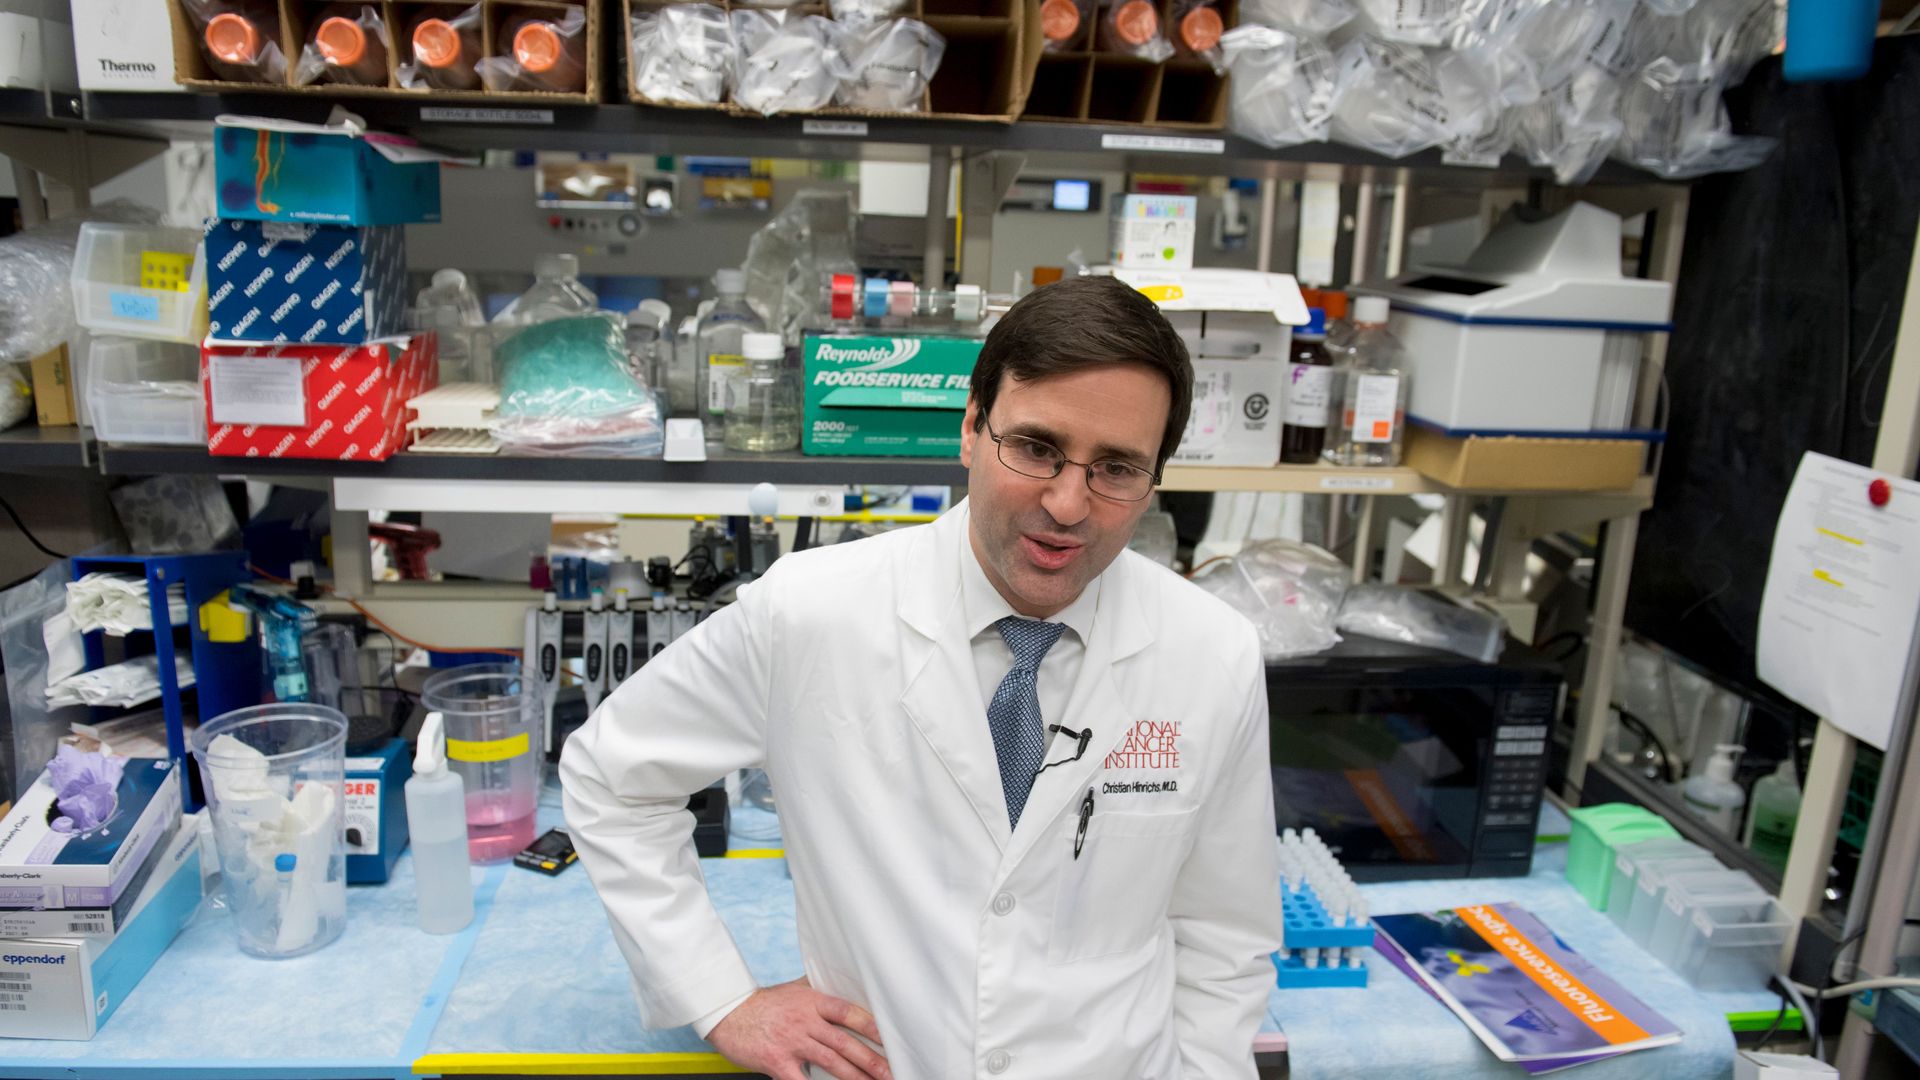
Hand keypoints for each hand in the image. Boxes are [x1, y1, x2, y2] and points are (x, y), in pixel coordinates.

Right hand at [707, 977, 889, 1079]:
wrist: (728, 1012)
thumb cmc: (763, 1004)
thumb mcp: (794, 990)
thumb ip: (818, 992)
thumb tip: (844, 987)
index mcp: (813, 1002)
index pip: (849, 1012)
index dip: (872, 1026)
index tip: (891, 1038)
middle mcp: (805, 1021)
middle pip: (845, 1042)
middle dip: (871, 1060)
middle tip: (891, 1071)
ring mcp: (792, 1042)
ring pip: (831, 1062)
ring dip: (855, 1077)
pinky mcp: (777, 1061)